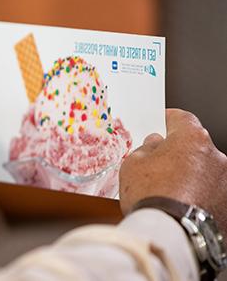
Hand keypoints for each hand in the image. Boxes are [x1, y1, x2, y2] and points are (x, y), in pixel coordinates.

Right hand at [120, 109, 226, 231]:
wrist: (168, 232)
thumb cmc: (151, 195)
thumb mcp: (133, 163)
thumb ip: (146, 148)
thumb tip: (154, 144)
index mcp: (192, 138)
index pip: (182, 118)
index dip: (168, 120)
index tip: (161, 123)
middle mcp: (215, 156)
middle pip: (194, 147)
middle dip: (177, 153)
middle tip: (157, 164)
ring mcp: (225, 182)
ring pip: (203, 171)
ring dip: (189, 176)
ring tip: (167, 191)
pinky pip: (209, 194)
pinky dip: (197, 196)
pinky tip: (178, 205)